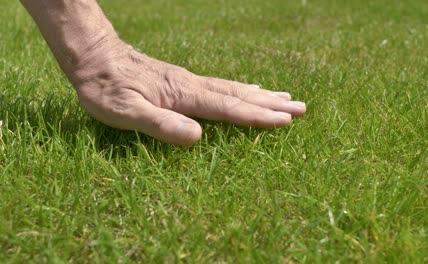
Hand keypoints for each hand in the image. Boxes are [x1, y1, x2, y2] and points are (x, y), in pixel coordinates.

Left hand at [72, 40, 306, 144]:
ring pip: (233, 88)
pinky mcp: (182, 81)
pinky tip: (246, 92)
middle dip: (271, 104)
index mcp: (183, 95)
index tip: (286, 121)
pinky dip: (242, 91)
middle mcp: (193, 85)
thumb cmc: (105, 89)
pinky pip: (221, 86)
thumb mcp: (124, 112)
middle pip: (240, 95)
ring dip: (261, 95)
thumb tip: (196, 136)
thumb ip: (160, 124)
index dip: (257, 116)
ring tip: (285, 98)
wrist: (94, 57)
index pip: (229, 108)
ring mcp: (189, 81)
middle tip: (302, 108)